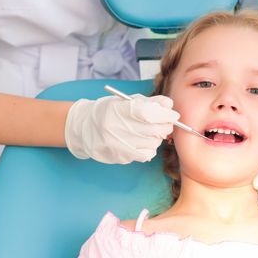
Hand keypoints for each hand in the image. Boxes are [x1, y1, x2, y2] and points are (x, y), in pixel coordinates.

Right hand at [65, 94, 179, 163]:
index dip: (166, 114)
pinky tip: (145, 142)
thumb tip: (169, 105)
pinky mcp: (120, 157)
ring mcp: (118, 144)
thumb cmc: (109, 111)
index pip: (149, 113)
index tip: (172, 114)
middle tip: (166, 123)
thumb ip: (149, 102)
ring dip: (158, 137)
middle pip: (154, 129)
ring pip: (153, 142)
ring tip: (150, 132)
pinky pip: (147, 154)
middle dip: (166, 126)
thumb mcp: (126, 100)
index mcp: (119, 109)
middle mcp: (117, 127)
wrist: (84, 128)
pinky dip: (150, 148)